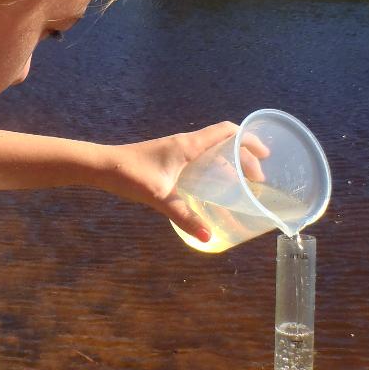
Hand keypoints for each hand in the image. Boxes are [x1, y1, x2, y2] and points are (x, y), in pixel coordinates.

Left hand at [99, 122, 268, 242]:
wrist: (102, 166)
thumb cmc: (130, 174)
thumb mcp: (160, 197)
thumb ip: (184, 216)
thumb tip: (208, 237)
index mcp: (188, 145)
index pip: (227, 131)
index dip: (249, 139)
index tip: (266, 154)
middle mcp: (185, 143)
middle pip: (224, 143)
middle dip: (244, 157)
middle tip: (258, 179)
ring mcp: (177, 150)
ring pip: (212, 152)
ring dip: (229, 164)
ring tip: (243, 184)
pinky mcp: (169, 159)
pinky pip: (199, 160)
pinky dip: (213, 170)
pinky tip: (214, 189)